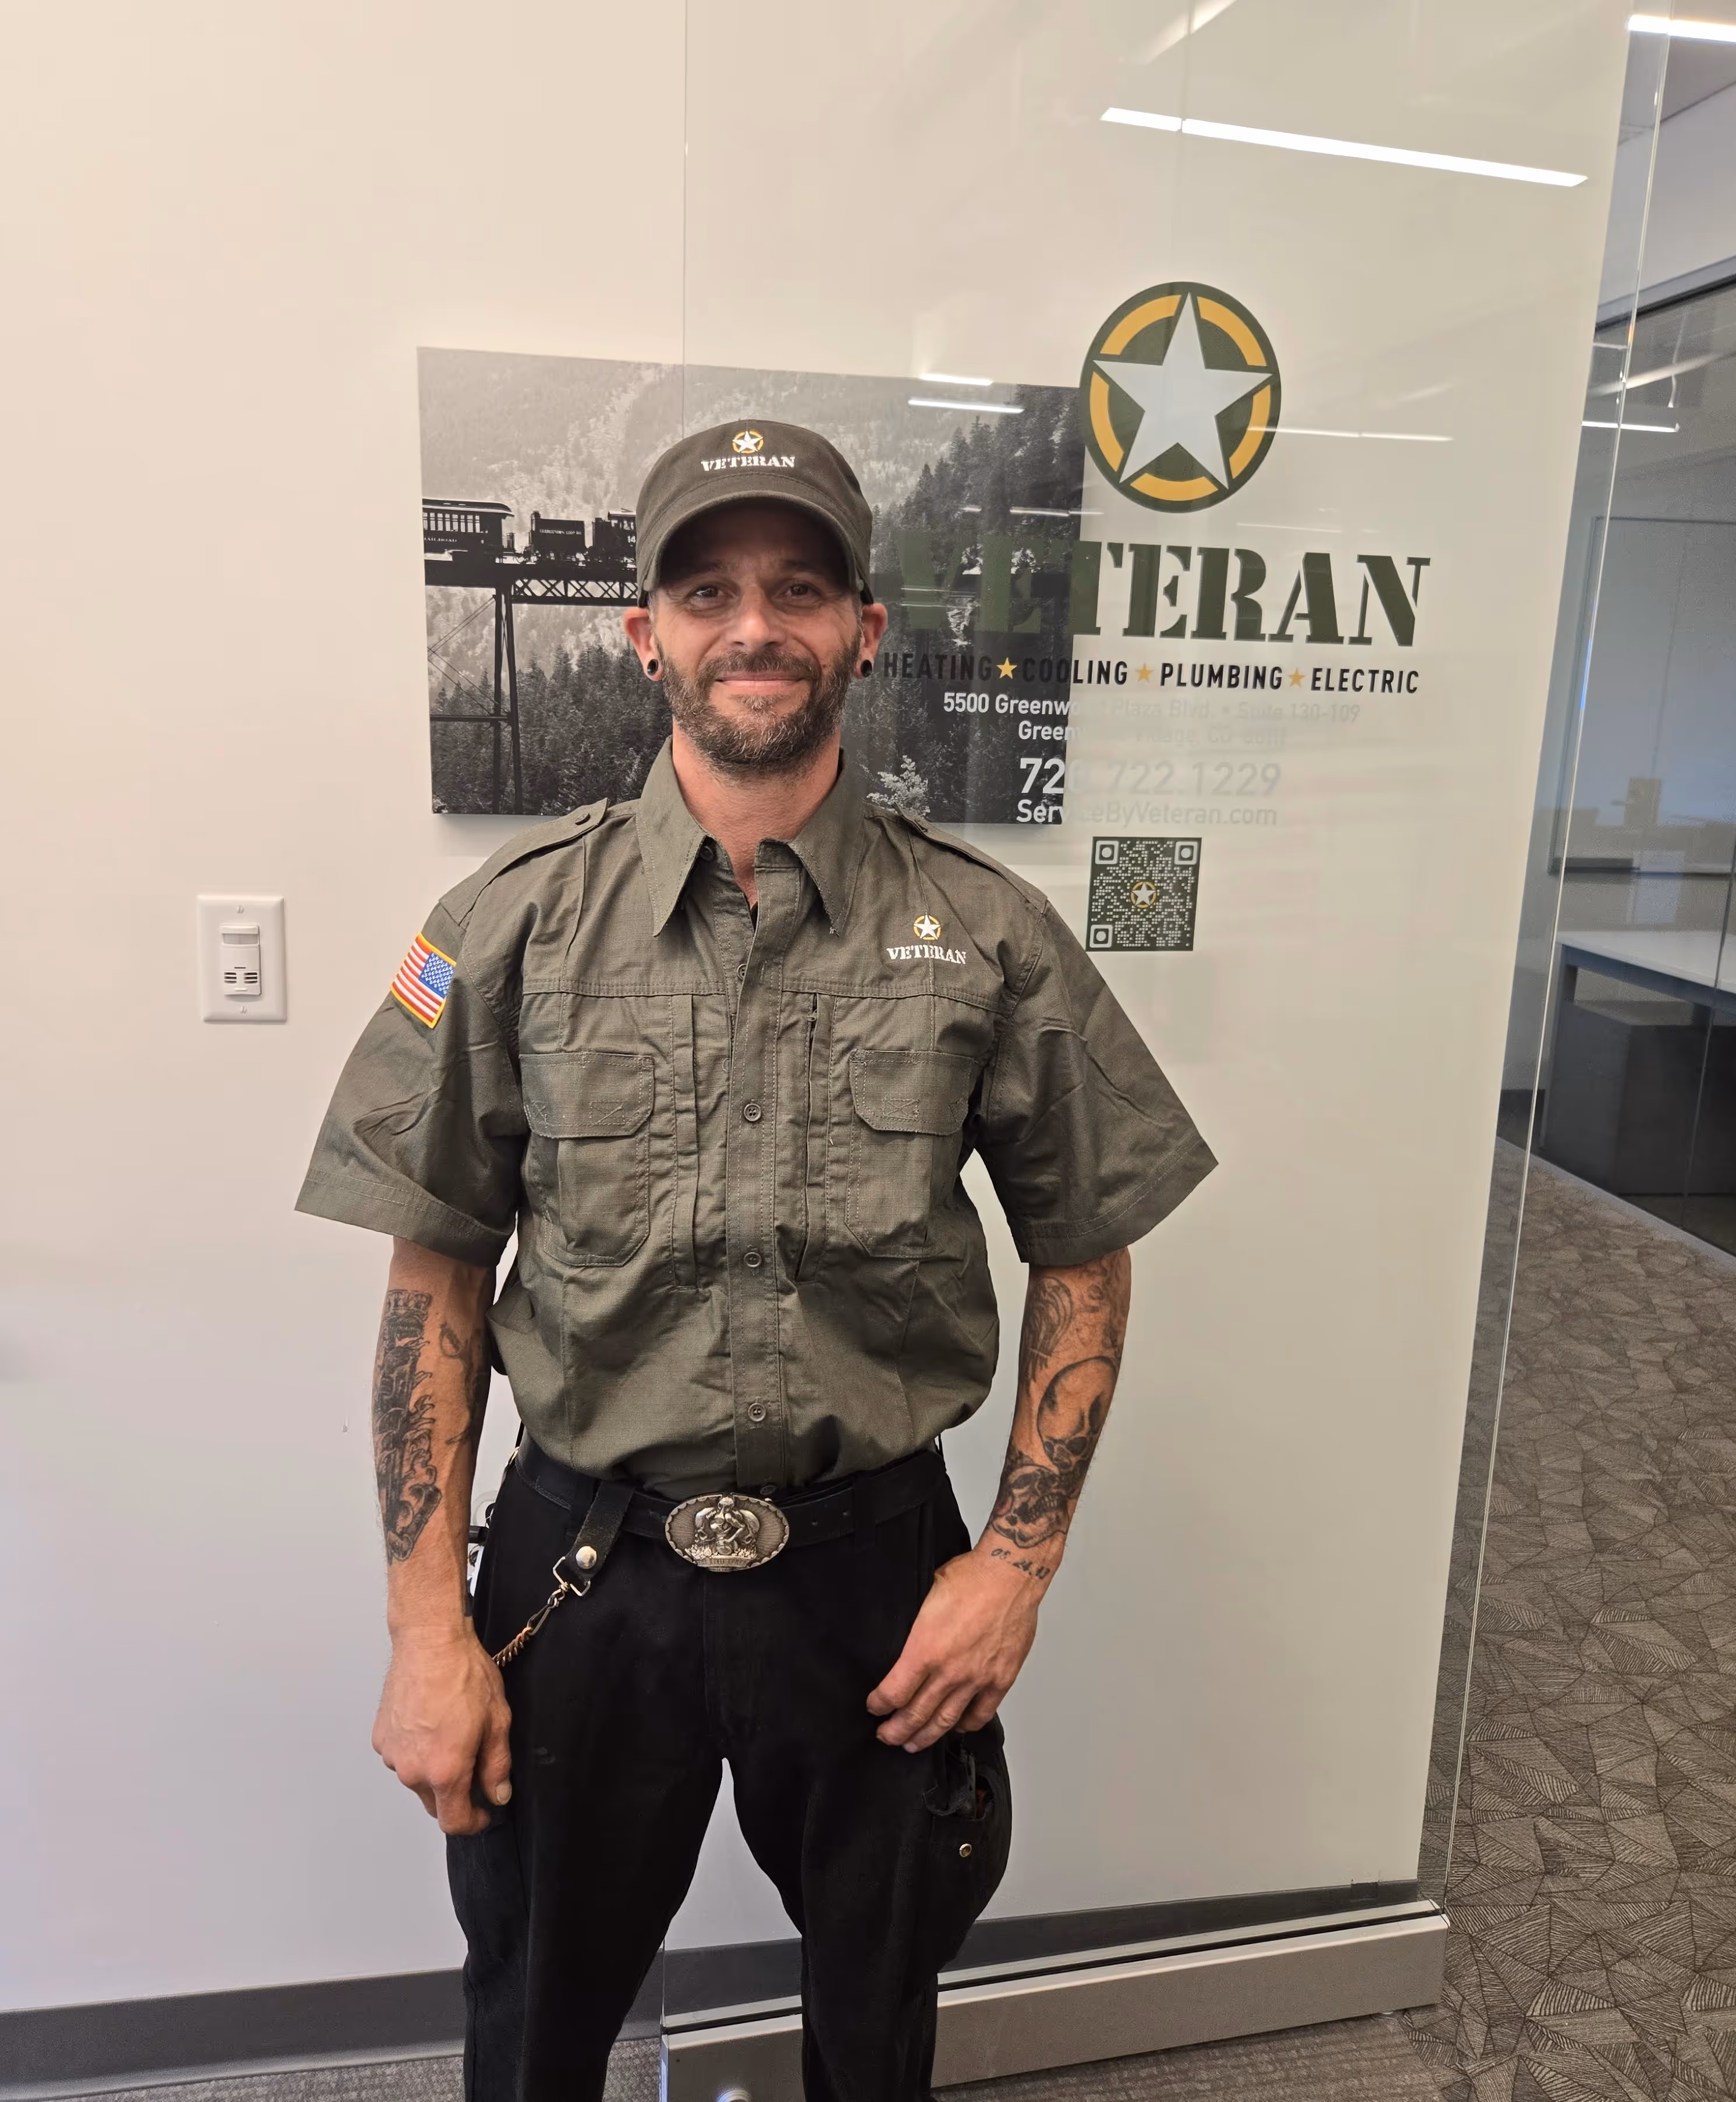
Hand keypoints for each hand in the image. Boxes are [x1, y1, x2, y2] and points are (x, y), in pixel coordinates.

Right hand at [373, 1627, 511, 1834]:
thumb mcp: (497, 1721)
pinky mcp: (381, 1737)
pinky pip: (401, 1756)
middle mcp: (412, 1770)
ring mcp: (393, 1754)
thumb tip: (498, 1795)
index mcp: (444, 1771)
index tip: (483, 1812)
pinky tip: (429, 1722)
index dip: (473, 1823)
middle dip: (455, 1794)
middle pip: (434, 1803)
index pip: (453, 1822)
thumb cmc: (464, 1675)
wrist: (429, 1641)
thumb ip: (497, 1766)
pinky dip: (415, 1749)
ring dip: (433, 1769)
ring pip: (416, 1778)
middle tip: (473, 1762)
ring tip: (450, 1732)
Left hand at [866, 1547, 1043, 1750]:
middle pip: (916, 1714)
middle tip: (886, 1736)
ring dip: (926, 1736)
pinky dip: (967, 1725)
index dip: (879, 1704)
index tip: (874, 1706)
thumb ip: (914, 1627)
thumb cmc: (971, 1577)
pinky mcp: (1000, 1679)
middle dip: (896, 1730)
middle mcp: (950, 1671)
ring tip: (913, 1744)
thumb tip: (902, 1639)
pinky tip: (957, 1727)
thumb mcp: (925, 1595)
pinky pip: (981, 1713)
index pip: (894, 1692)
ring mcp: (977, 1679)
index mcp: (925, 1649)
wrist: (1010, 1575)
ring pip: (946, 1720)